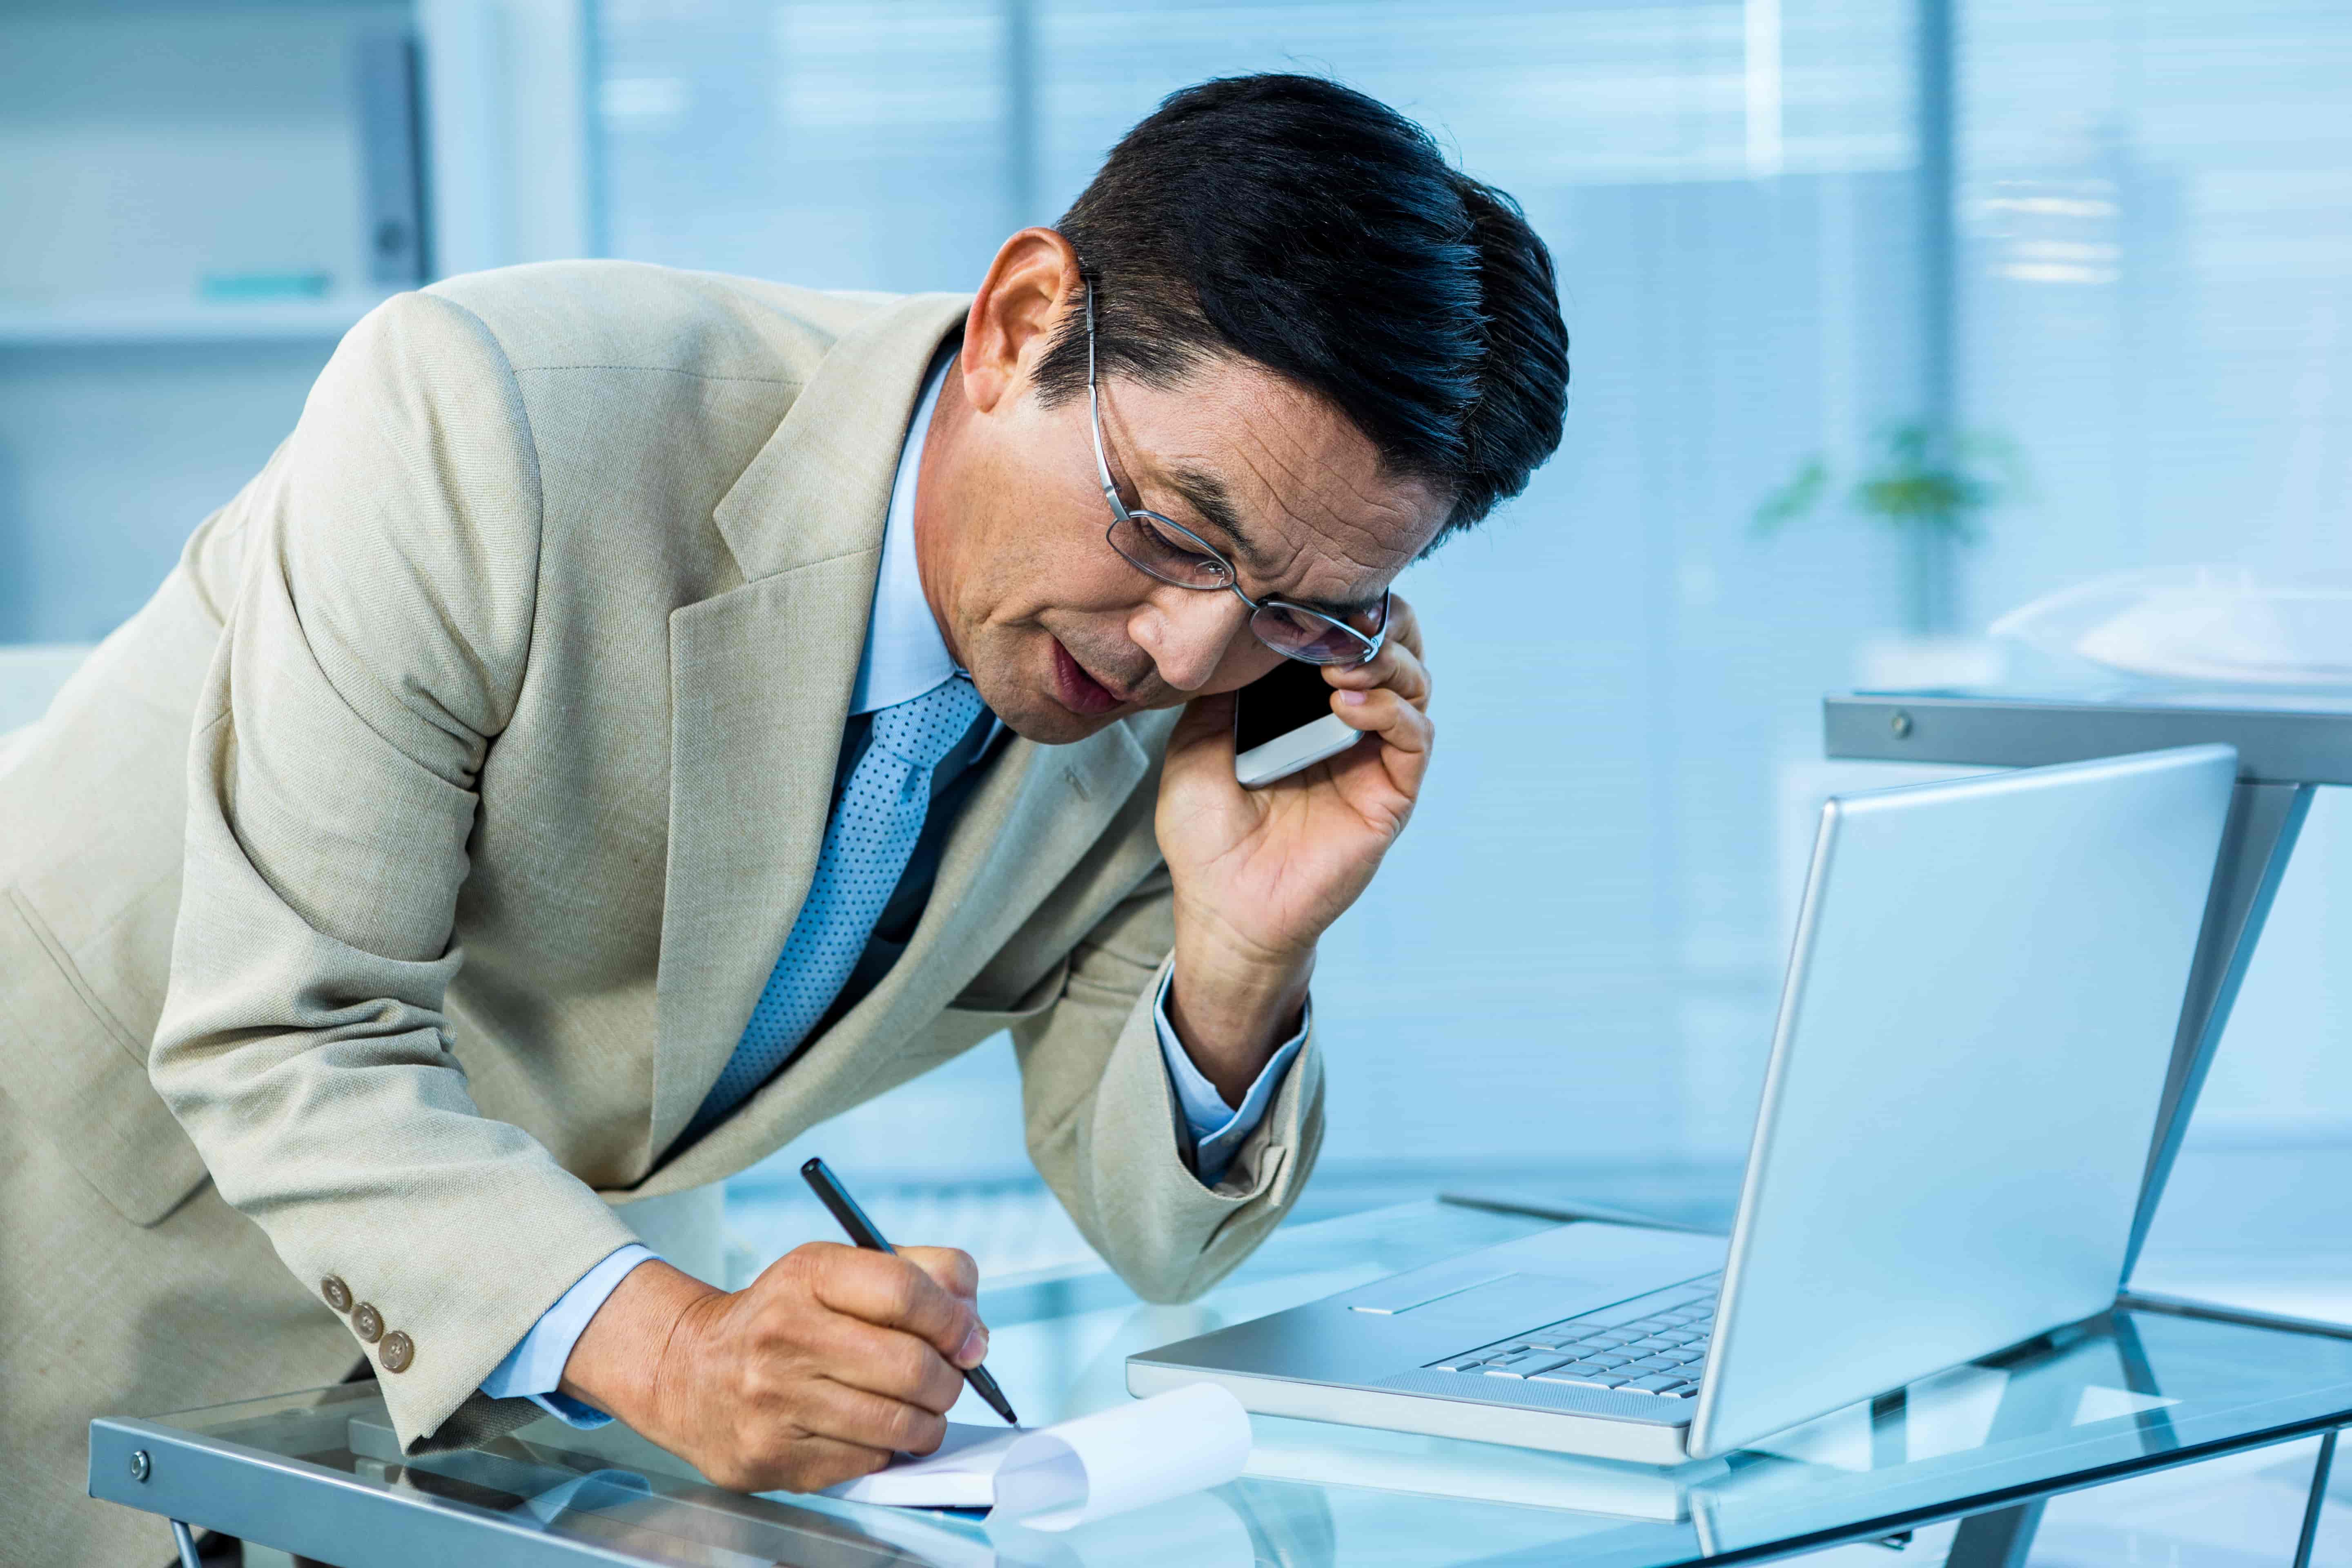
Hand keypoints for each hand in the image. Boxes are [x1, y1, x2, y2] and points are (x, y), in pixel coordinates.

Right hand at [559, 1242, 987, 1492]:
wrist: (690, 1371)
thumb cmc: (787, 1316)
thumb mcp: (840, 1270)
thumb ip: (921, 1275)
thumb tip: (974, 1329)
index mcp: (808, 1275)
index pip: (905, 1291)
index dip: (954, 1318)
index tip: (969, 1338)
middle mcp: (786, 1335)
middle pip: (912, 1366)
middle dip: (950, 1380)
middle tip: (948, 1380)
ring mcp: (777, 1401)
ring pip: (899, 1425)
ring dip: (928, 1423)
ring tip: (918, 1409)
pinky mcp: (775, 1456)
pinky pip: (867, 1462)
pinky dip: (884, 1450)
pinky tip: (867, 1430)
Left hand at [1155, 596, 1432, 1100]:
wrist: (1222, 906)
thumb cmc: (1206, 836)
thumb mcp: (1195, 744)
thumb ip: (1224, 689)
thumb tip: (1241, 632)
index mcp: (1306, 708)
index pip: (1347, 637)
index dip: (1342, 608)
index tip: (1310, 592)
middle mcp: (1350, 726)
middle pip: (1396, 648)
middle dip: (1380, 621)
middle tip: (1344, 617)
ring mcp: (1375, 759)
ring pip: (1415, 684)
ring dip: (1384, 661)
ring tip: (1338, 663)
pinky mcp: (1391, 795)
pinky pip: (1415, 738)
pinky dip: (1390, 710)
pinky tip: (1347, 703)